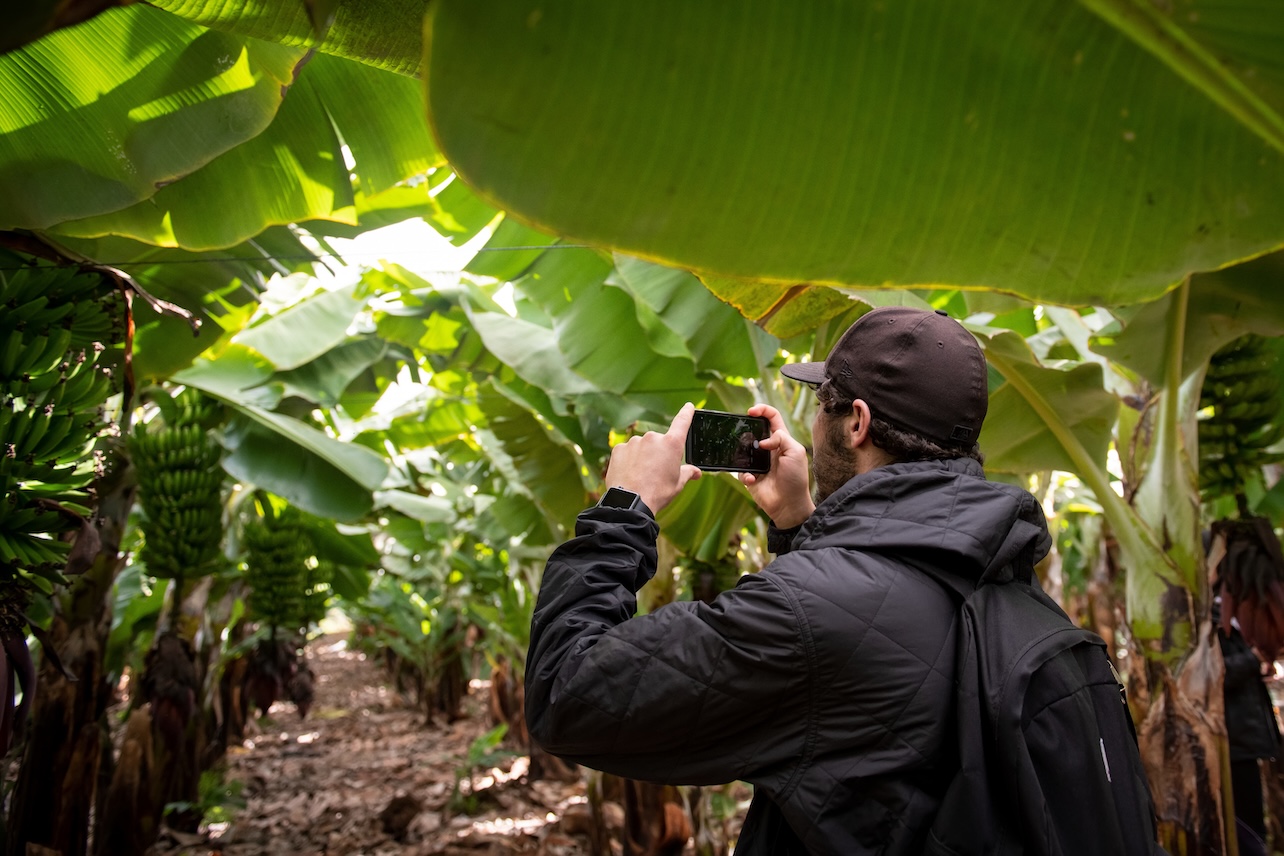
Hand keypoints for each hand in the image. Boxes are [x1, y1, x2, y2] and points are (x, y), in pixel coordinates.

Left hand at [603, 403, 701, 512]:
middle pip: (659, 442)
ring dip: (643, 457)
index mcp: (672, 444)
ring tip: (642, 476)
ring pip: (642, 447)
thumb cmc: (657, 493)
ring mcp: (634, 442)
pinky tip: (630, 474)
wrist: (630, 502)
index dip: (686, 413)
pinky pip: (627, 452)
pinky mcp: (619, 448)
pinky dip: (629, 460)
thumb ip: (687, 473)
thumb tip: (695, 472)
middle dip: (659, 454)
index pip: (682, 422)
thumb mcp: (677, 484)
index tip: (689, 406)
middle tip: (657, 473)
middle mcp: (653, 437)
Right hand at [739, 403, 813, 527]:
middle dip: (746, 427)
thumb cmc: (796, 479)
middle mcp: (768, 449)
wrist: (789, 505)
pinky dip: (745, 474)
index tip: (752, 411)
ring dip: (742, 452)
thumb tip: (762, 441)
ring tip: (750, 460)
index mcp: (781, 440)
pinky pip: (739, 470)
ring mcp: (757, 462)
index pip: (772, 417)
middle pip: (753, 430)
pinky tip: (752, 479)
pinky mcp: (749, 475)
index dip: (762, 410)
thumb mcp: (796, 452)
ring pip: (742, 448)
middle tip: (741, 428)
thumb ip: (781, 438)